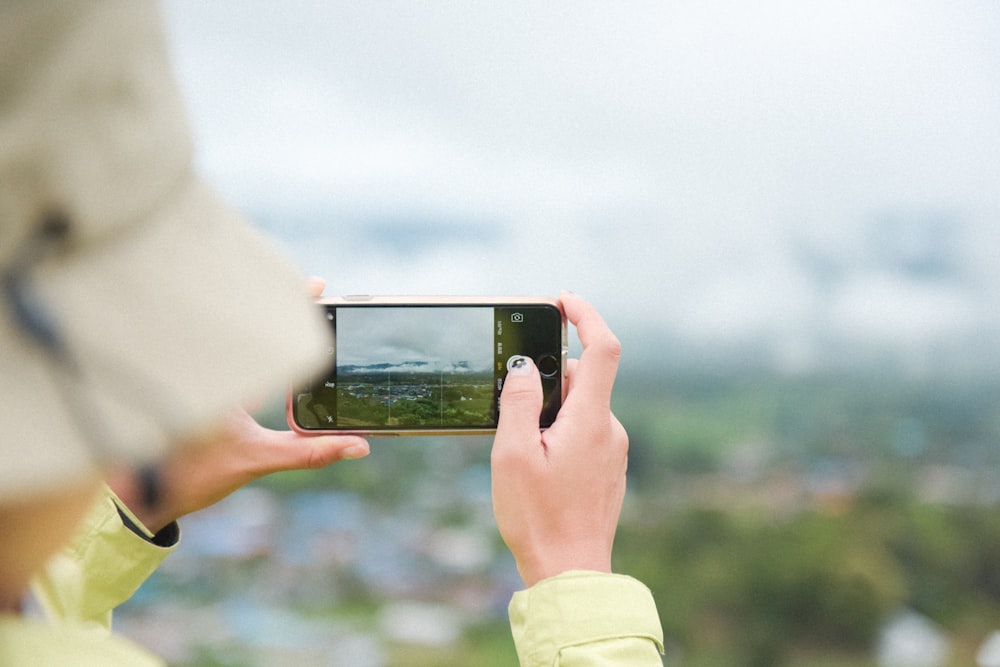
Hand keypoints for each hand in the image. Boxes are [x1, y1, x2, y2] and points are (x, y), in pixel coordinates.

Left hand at [108, 277, 368, 533]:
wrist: (143, 496)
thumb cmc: (191, 476)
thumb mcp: (256, 461)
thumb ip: (309, 451)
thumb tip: (357, 445)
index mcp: (222, 377)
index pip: (262, 331)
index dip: (291, 302)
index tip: (317, 285)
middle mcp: (209, 369)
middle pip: (250, 326)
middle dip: (283, 306)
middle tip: (317, 292)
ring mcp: (202, 376)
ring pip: (236, 339)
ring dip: (265, 324)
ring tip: (301, 308)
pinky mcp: (198, 388)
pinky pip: (227, 355)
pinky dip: (253, 347)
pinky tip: (272, 344)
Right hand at [491, 292, 627, 586]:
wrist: (571, 575)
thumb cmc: (538, 517)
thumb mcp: (514, 454)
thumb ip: (518, 402)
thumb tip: (524, 366)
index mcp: (591, 419)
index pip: (603, 347)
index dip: (586, 315)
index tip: (562, 300)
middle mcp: (610, 430)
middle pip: (583, 379)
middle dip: (548, 378)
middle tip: (512, 403)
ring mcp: (612, 452)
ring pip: (580, 409)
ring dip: (550, 411)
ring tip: (521, 449)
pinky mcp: (607, 470)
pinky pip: (584, 433)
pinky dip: (559, 432)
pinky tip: (537, 467)